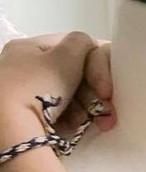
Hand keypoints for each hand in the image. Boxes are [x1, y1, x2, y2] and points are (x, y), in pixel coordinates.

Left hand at [0, 32, 116, 144]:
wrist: (10, 129)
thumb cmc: (38, 86)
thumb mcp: (67, 55)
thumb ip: (83, 42)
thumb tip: (90, 47)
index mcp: (26, 47)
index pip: (69, 45)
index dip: (94, 58)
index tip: (108, 76)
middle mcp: (21, 67)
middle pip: (71, 73)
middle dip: (93, 89)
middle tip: (106, 101)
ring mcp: (22, 93)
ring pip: (68, 95)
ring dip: (86, 106)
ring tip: (96, 118)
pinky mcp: (27, 117)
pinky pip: (59, 113)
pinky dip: (72, 119)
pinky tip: (78, 125)